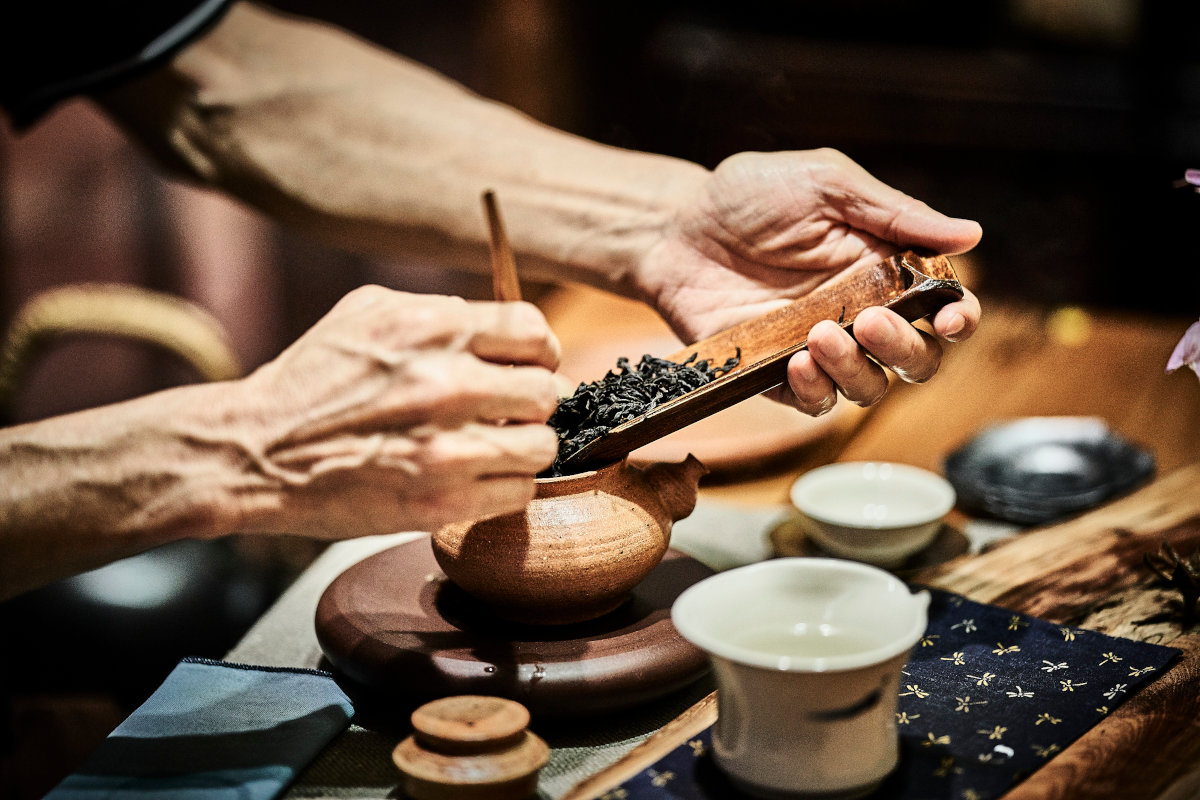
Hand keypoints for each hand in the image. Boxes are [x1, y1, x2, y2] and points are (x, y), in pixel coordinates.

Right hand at [233, 286, 560, 535]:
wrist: (254, 452)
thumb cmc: (309, 381)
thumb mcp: (365, 314)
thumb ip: (436, 310)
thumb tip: (489, 320)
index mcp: (433, 329)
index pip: (533, 331)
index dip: (538, 351)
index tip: (526, 367)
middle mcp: (447, 383)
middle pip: (547, 391)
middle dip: (531, 403)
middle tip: (508, 414)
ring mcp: (446, 447)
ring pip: (541, 446)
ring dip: (523, 448)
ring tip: (493, 448)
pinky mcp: (440, 501)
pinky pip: (517, 493)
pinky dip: (504, 488)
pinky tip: (474, 478)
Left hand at [639, 148, 981, 413]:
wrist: (675, 226)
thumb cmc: (749, 195)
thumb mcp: (825, 184)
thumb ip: (893, 212)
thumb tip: (971, 233)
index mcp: (885, 267)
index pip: (942, 305)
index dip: (958, 317)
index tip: (949, 316)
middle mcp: (861, 313)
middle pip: (915, 358)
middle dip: (907, 349)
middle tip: (873, 323)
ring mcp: (818, 347)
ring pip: (867, 386)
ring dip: (857, 370)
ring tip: (822, 336)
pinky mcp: (775, 373)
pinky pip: (813, 401)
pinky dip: (816, 391)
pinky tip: (799, 363)